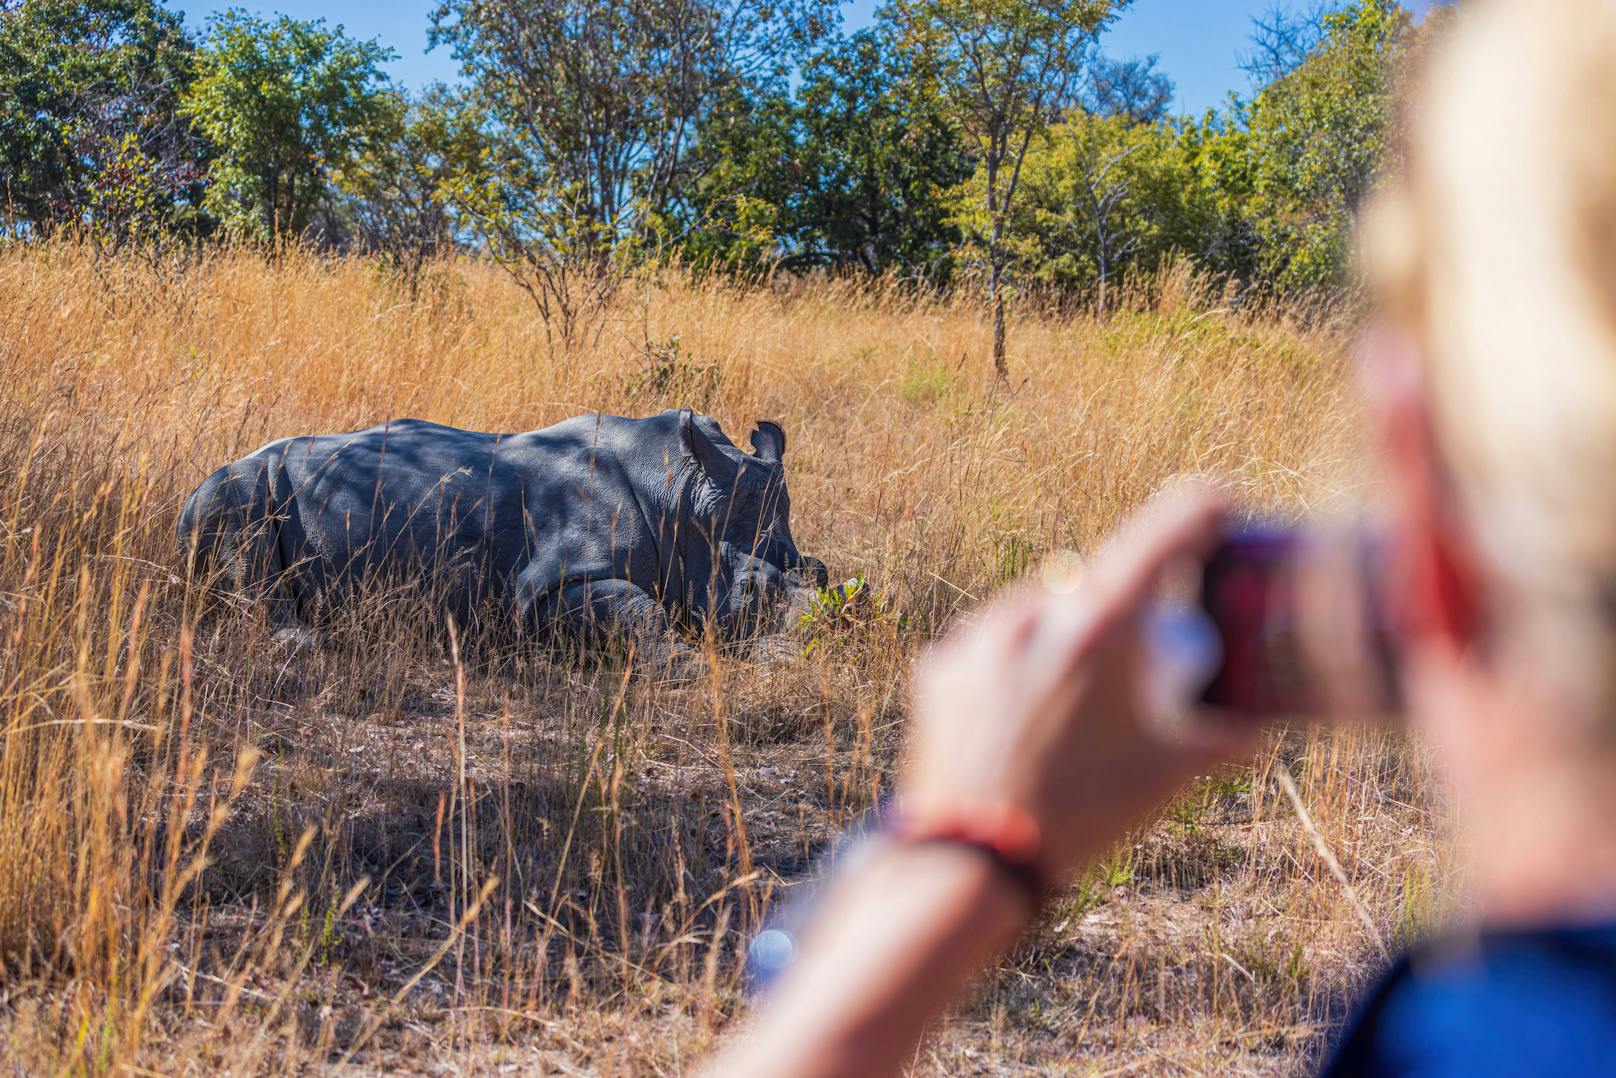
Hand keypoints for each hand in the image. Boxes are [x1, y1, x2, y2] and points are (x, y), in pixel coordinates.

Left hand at [900, 485, 1257, 881]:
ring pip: (1038, 611)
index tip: (1219, 508)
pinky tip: (1021, 720)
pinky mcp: (940, 665)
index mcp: (1102, 621)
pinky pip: (989, 647)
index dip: (1202, 512)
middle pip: (1096, 579)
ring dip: (1062, 637)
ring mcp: (980, 635)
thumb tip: (1256, 728)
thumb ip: (1222, 740)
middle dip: (1122, 609)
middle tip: (1135, 664)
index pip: (1166, 529)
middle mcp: (1036, 609)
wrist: (972, 862)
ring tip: (1069, 708)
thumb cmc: (1080, 814)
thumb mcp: (1168, 775)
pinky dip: (1013, 667)